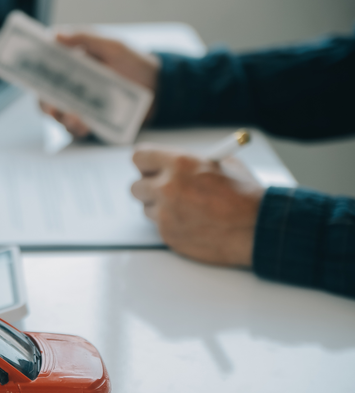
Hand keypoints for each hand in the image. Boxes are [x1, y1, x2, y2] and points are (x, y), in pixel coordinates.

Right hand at [39, 32, 159, 137]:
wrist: (160, 89)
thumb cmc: (135, 63)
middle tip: (51, 108)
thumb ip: (85, 38)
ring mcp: (80, 104)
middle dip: (45, 104)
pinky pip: (75, 128)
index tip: (32, 77)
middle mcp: (72, 85)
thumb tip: (55, 34)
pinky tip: (84, 126)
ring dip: (61, 118)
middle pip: (46, 96)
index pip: (46, 68)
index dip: (34, 72)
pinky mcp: (90, 121)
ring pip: (58, 115)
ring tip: (74, 118)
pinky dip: (76, 128)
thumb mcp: (112, 46)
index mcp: (73, 64)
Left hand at [130, 145, 265, 266]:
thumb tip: (173, 164)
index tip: (150, 167)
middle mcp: (167, 187)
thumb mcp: (221, 164)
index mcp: (179, 163)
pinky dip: (171, 224)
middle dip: (149, 187)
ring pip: (146, 208)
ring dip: (159, 207)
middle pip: (136, 186)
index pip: (139, 157)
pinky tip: (192, 222)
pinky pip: (159, 226)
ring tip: (185, 208)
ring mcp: (165, 214)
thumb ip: (191, 163)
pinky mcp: (167, 235)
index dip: (146, 163)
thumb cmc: (245, 196)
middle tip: (163, 189)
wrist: (257, 228)